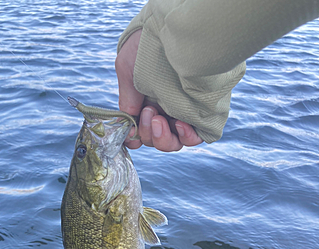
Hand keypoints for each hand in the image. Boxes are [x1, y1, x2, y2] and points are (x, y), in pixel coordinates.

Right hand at [115, 30, 202, 151]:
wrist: (170, 26)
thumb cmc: (145, 44)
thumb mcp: (127, 70)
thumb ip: (126, 99)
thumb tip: (129, 126)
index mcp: (147, 105)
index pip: (142, 134)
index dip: (135, 140)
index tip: (132, 136)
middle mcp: (165, 111)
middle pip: (157, 142)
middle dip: (149, 134)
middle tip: (150, 112)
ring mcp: (182, 113)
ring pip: (174, 143)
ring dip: (163, 138)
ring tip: (159, 117)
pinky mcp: (201, 112)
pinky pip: (196, 137)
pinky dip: (187, 137)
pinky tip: (181, 124)